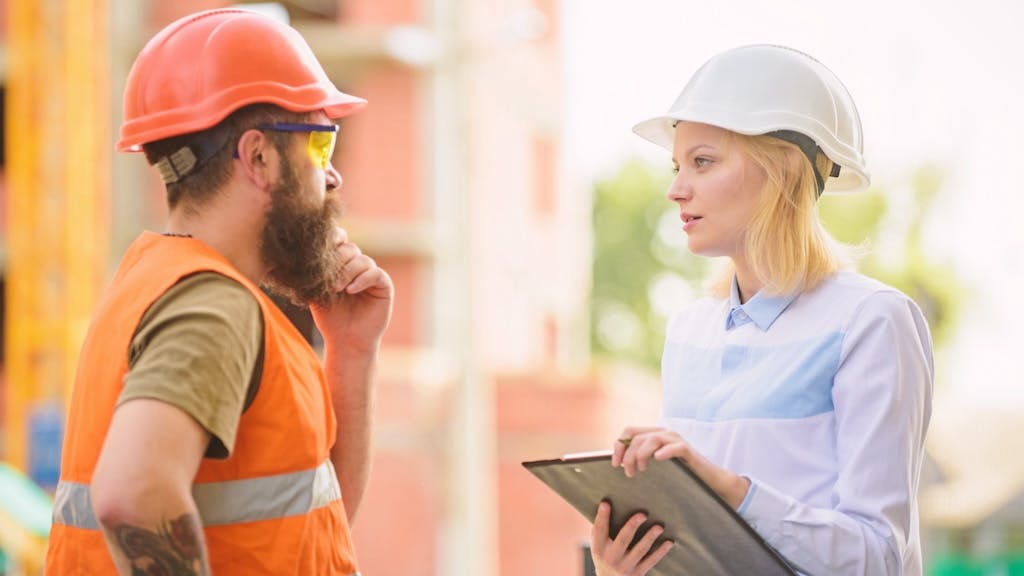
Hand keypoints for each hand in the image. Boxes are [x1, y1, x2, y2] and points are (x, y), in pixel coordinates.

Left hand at [311, 227, 393, 353]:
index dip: (332, 238)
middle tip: (327, 278)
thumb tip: (297, 254)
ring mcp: (371, 275)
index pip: (340, 239)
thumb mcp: (315, 292)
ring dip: (347, 272)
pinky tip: (351, 290)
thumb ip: (311, 272)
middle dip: (337, 260)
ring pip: (362, 260)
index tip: (320, 248)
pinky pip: (375, 273)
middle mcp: (358, 266)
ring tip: (337, 288)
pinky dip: (362, 279)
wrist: (345, 341)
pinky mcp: (384, 285)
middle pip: (350, 248)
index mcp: (341, 263)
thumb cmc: (330, 318)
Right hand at [590, 501, 672, 575]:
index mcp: (599, 549)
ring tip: (659, 527)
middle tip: (643, 514)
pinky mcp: (638, 573)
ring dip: (650, 538)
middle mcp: (611, 558)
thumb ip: (601, 528)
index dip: (602, 517)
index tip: (606, 503)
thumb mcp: (598, 545)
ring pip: (640, 550)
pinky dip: (661, 552)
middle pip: (623, 539)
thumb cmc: (605, 555)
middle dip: (632, 526)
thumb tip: (607, 503)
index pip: (600, 530)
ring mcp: (625, 567)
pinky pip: (651, 561)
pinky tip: (669, 542)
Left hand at [613, 427, 750, 509]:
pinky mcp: (688, 450)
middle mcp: (664, 432)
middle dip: (628, 455)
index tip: (615, 464)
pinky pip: (675, 447)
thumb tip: (620, 463)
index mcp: (654, 434)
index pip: (629, 431)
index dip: (619, 446)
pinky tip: (658, 459)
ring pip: (652, 439)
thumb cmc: (680, 473)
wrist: (707, 479)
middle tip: (629, 472)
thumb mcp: (656, 465)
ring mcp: (677, 439)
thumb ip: (641, 459)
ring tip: (640, 470)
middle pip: (636, 436)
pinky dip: (665, 451)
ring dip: (641, 455)